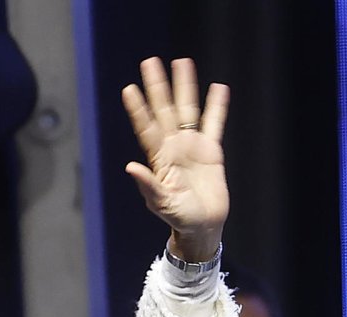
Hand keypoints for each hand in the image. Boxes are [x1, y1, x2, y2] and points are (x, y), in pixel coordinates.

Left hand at [122, 57, 228, 261]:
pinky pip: (215, 124)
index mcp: (159, 158)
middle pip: (164, 110)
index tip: (129, 88)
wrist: (202, 225)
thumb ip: (148, 184)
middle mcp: (173, 147)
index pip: (146, 128)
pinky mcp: (212, 151)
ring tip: (182, 63)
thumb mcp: (160, 203)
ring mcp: (192, 146)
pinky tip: (218, 88)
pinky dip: (217, 107)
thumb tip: (130, 167)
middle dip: (158, 86)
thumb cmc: (178, 217)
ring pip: (188, 110)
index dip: (138, 109)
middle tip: (150, 62)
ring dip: (185, 87)